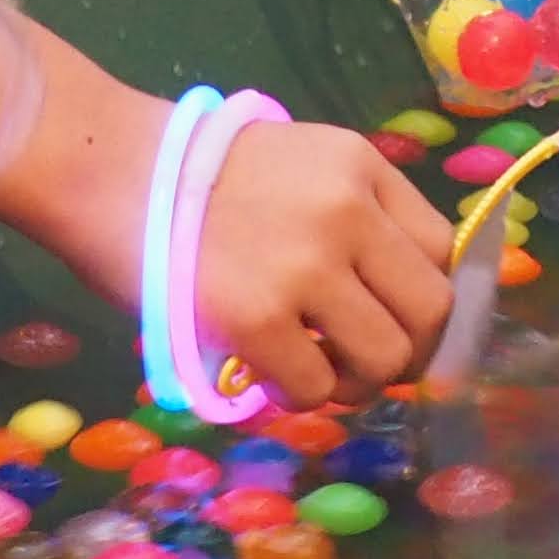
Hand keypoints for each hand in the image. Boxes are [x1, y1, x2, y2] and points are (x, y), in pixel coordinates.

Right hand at [184, 116, 460, 410]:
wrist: (117, 172)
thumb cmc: (202, 174)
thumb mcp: (303, 164)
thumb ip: (355, 215)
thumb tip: (393, 302)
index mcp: (361, 166)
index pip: (441, 249)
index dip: (423, 297)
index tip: (394, 318)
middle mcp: (347, 211)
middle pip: (429, 310)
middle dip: (406, 350)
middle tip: (362, 360)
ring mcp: (305, 266)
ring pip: (383, 358)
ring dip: (355, 381)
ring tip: (315, 370)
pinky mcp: (257, 318)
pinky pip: (314, 386)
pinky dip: (299, 395)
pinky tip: (269, 374)